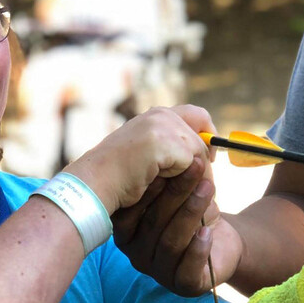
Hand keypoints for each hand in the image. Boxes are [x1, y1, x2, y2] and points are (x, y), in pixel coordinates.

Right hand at [64, 105, 214, 213]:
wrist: (95, 182)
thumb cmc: (115, 178)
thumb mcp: (143, 156)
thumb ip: (167, 150)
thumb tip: (202, 161)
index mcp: (153, 116)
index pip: (195, 114)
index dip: (205, 132)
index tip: (208, 156)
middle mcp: (160, 115)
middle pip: (202, 126)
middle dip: (206, 152)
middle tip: (207, 172)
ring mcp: (164, 126)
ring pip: (200, 149)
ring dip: (197, 171)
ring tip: (185, 188)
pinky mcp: (168, 143)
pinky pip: (195, 163)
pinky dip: (187, 179)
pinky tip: (170, 188)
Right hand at [111, 156, 242, 296]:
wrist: (221, 241)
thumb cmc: (191, 209)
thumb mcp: (174, 187)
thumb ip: (165, 168)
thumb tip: (171, 134)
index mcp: (126, 228)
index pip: (132, 207)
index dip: (153, 182)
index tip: (173, 158)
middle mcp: (135, 252)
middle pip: (152, 222)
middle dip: (176, 191)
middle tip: (198, 166)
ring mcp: (157, 271)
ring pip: (170, 241)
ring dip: (191, 211)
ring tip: (209, 188)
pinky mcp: (183, 286)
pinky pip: (186, 269)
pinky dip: (198, 248)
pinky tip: (209, 230)